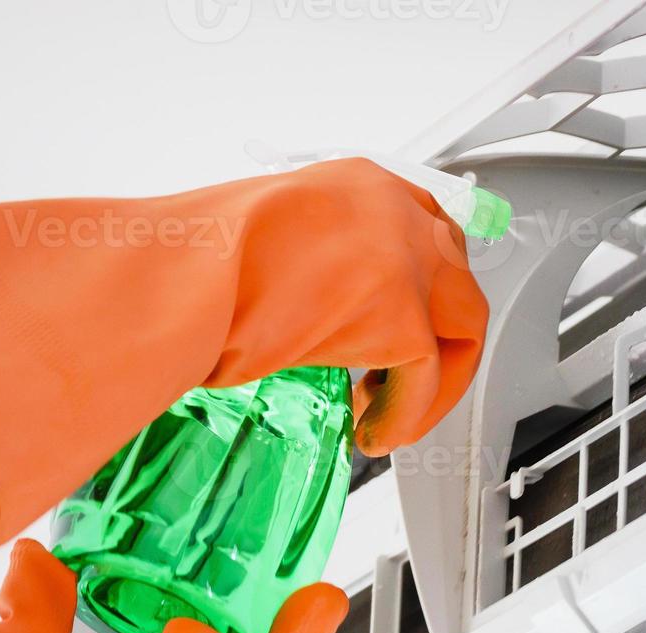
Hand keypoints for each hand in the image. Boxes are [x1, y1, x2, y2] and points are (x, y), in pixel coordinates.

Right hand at [0, 158, 488, 549]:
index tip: (416, 321)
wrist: (181, 277)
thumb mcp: (262, 243)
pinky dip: (406, 414)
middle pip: (457, 276)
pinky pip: (428, 378)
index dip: (426, 281)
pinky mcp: (404, 314)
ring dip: (436, 381)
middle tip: (407, 376)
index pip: (424, 225)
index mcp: (357, 185)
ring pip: (464, 327)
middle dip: (442, 334)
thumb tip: (300, 309)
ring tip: (391, 415)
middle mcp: (393, 212)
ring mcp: (407, 261)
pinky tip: (374, 432)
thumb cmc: (191, 264)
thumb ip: (305, 264)